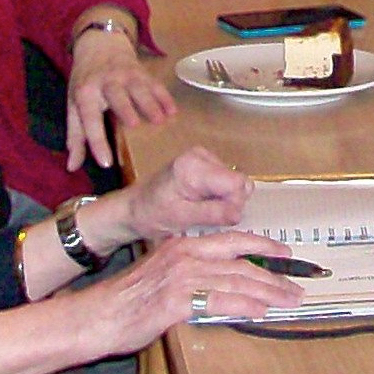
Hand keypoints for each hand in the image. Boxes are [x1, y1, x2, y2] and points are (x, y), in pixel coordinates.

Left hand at [64, 16, 174, 170]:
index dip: (96, 141)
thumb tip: (72, 167)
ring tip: (161, 121)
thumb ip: (75, 136)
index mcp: (85, 93)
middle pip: (116, 96)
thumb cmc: (86, 81)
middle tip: (136, 126)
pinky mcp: (142, 71)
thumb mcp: (74, 105)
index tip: (106, 163)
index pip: (89, 119)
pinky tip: (173, 111)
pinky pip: (155, 84)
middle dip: (126, 109)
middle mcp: (106, 82)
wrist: (99, 44)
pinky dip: (164, 97)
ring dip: (150, 103)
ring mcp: (126, 74)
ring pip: (139, 88)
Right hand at [67, 228, 301, 354]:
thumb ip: (190, 275)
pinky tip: (261, 312)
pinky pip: (221, 301)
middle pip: (242, 261)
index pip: (232, 240)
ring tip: (288, 301)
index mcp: (183, 245)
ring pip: (238, 281)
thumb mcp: (161, 274)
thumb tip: (217, 286)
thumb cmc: (126, 301)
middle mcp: (186, 255)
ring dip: (269, 292)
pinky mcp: (178, 301)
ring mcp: (183, 277)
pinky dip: (245, 306)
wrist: (97, 315)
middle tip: (297, 285)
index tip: (284, 254)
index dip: (262, 246)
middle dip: (274, 274)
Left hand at [81, 146, 252, 249]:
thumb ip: (212, 213)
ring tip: (200, 209)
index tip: (217, 218)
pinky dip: (218, 195)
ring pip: (234, 182)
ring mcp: (203, 156)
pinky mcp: (204, 162)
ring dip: (223, 200)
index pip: (237, 183)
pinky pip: (226, 180)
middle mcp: (201, 155)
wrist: (133, 208)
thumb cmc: (152, 214)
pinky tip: (200, 202)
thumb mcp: (182, 218)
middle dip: (229, 202)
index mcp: (194, 167)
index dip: (234, 204)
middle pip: (238, 181)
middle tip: (206, 215)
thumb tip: (239, 213)